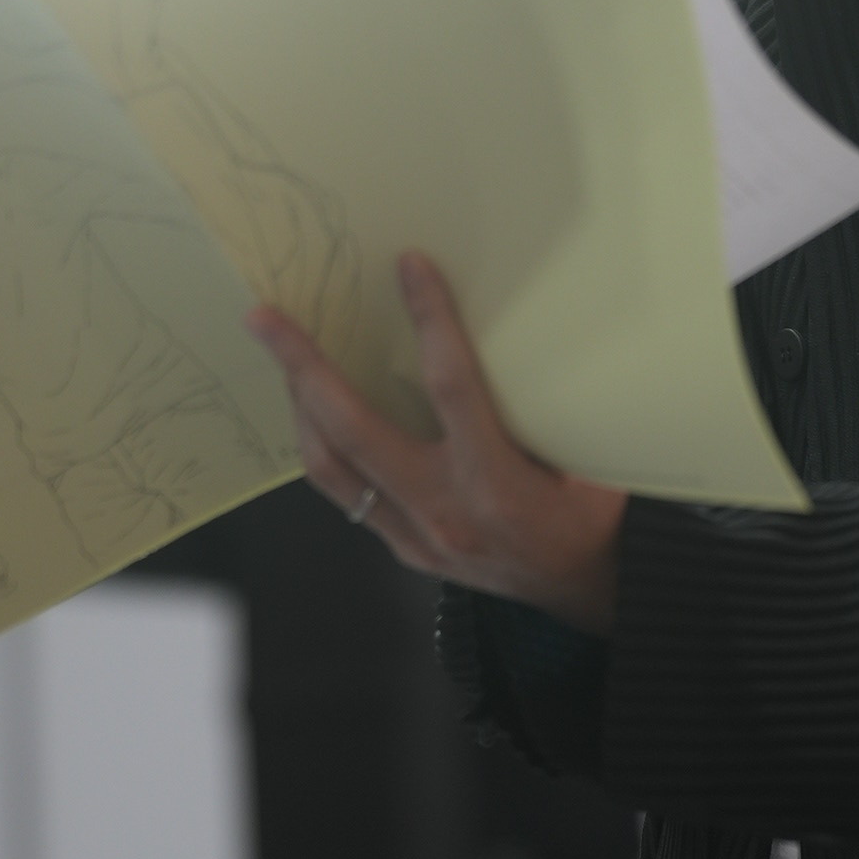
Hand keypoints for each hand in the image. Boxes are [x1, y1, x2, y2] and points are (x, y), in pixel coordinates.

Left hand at [248, 254, 624, 633]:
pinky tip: (320, 418)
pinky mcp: (407, 551)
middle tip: (265, 319)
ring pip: (331, 470)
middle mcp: (444, 512)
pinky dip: (328, 450)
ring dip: (301, 410)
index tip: (409, 266)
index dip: (430, 319)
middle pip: (351, 429)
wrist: (593, 591)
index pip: (451, 386)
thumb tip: (499, 334)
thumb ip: (531, 404)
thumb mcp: (579, 452)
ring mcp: (416, 538)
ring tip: (283, 362)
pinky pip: (350, 496)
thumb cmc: (593, 515)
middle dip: (303, 368)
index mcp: (496, 483)